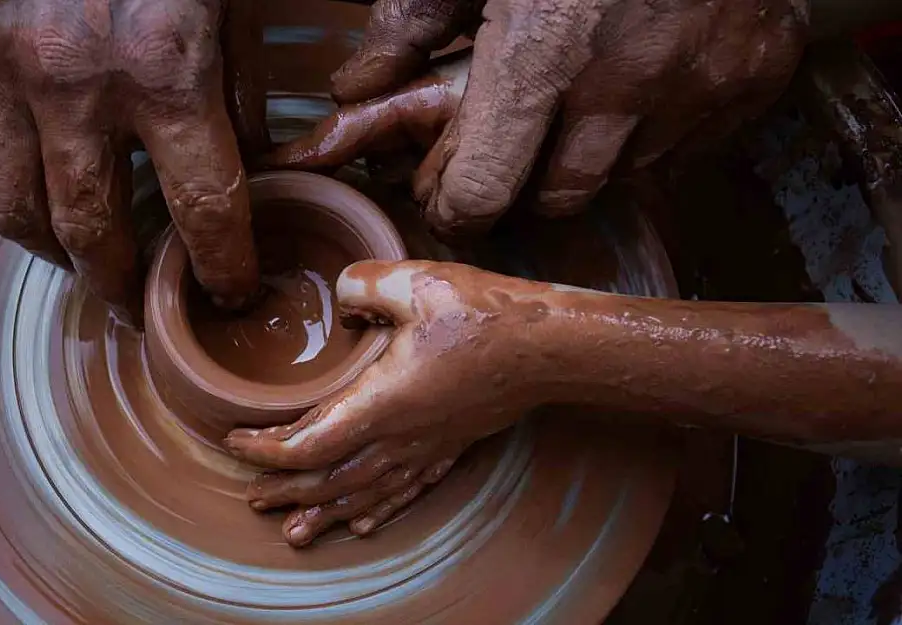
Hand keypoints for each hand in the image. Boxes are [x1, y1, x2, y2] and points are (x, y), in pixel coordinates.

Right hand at [0, 0, 265, 321]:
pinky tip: (42, 198)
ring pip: (19, 214)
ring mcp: (6, 80)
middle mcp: (77, 90)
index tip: (232, 293)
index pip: (203, 209)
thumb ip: (237, 86)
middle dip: (125, 287)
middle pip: (94, 235)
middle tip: (145, 307)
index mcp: (164, 72)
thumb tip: (249, 161)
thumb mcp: (226, 1)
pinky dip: (13, 192)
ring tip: (87, 270)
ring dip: (58, 258)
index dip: (223, 267)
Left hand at [225, 260, 560, 545]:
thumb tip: (340, 298)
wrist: (551, 346)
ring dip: (325, 512)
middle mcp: (401, 437)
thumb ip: (362, 284)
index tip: (236, 440)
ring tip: (294, 531)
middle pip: (329, 481)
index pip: (307, 445)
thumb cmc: (486, 314)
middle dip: (286, 491)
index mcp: (382, 403)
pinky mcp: (451, 445)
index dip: (265, 450)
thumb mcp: (416, 280)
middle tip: (251, 498)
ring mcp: (427, 447)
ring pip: (365, 494)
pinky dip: (378, 508)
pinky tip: (366, 522)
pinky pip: (406, 490)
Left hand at [273, 0, 807, 236]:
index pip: (483, 194)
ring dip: (593, 154)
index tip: (448, 195)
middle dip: (523, 181)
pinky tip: (648, 75)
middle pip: (555, 200)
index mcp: (543, 52)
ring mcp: (700, 87)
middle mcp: (625, 87)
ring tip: (586, 89)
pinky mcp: (757, 78)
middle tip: (516, 134)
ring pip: (625, 177)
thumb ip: (411, 22)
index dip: (456, 204)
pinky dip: (661, 129)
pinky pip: (690, 146)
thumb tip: (352, 90)